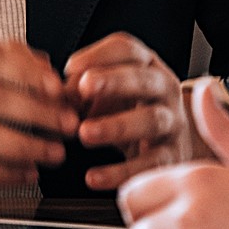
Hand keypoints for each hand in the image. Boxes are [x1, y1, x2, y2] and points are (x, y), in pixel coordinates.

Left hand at [63, 32, 187, 189]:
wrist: (172, 143)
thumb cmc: (132, 112)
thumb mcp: (110, 94)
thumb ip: (81, 91)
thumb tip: (56, 97)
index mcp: (146, 67)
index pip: (127, 50)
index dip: (99, 56)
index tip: (71, 67)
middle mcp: (164, 90)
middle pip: (144, 80)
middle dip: (114, 81)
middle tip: (84, 86)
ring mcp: (171, 123)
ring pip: (151, 120)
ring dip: (117, 125)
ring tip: (85, 133)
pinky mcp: (170, 157)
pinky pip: (148, 164)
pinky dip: (120, 172)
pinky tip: (93, 177)